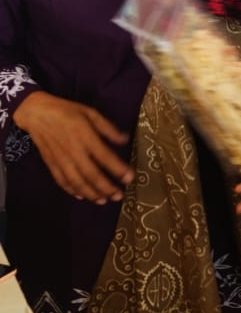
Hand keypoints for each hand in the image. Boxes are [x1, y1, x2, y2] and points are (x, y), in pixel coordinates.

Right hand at [14, 91, 132, 203]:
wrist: (37, 113)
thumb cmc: (67, 111)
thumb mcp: (91, 113)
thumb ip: (108, 128)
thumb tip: (125, 139)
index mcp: (85, 137)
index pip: (105, 157)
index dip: (118, 169)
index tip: (130, 178)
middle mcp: (73, 152)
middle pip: (91, 174)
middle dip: (106, 187)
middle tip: (119, 196)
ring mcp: (61, 160)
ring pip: (77, 182)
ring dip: (90, 193)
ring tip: (104, 201)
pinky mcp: (51, 164)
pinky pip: (62, 181)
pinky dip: (72, 190)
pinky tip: (81, 196)